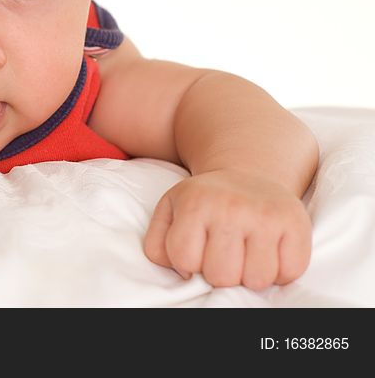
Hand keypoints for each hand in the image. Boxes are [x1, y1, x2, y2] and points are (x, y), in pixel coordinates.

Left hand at [143, 168, 311, 288]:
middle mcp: (230, 206)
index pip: (185, 260)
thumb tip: (184, 273)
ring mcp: (265, 215)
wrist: (247, 173)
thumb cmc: (205, 202)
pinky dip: (281, 272)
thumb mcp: (170, 211)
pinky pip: (290, 272)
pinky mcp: (296, 223)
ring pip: (257, 280)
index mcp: (194, 203)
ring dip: (250, 275)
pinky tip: (269, 252)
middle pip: (221, 276)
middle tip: (224, 252)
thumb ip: (159, 244)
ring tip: (246, 253)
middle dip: (220, 272)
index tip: (197, 249)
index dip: (189, 264)